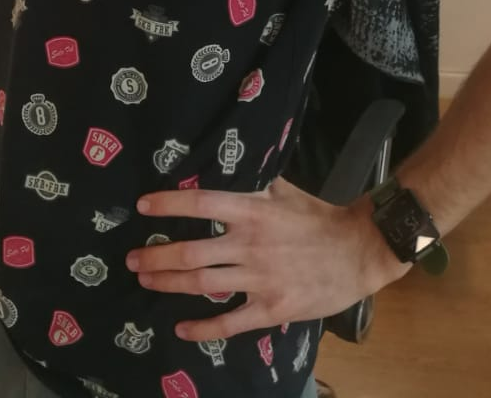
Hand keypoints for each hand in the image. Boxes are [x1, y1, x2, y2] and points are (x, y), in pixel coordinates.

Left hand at [125, 179, 408, 340]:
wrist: (358, 251)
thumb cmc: (318, 216)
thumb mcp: (282, 189)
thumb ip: (251, 183)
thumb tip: (226, 163)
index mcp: (251, 211)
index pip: (200, 204)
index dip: (168, 204)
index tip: (143, 206)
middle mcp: (249, 245)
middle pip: (191, 251)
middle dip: (156, 255)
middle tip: (131, 259)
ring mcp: (258, 279)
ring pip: (202, 284)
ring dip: (168, 283)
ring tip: (146, 281)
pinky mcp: (270, 308)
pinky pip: (229, 321)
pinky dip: (202, 327)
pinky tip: (181, 328)